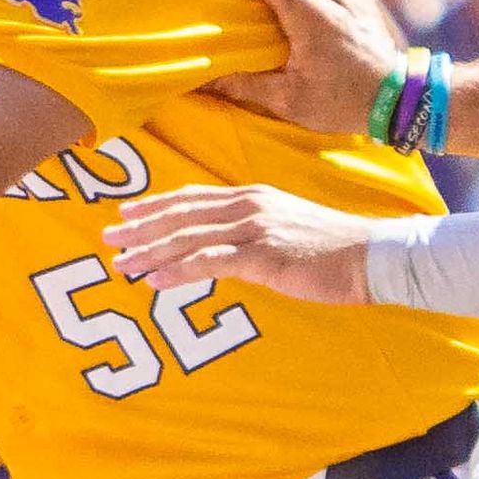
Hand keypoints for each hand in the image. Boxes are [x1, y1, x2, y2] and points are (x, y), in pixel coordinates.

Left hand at [97, 175, 386, 309]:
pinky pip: (208, 262)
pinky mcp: (262, 256)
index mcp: (252, 196)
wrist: (372, 256)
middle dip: (140, 227)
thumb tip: (225, 245)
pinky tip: (153, 282)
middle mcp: (248, 206)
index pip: (193, 198)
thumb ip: (253, 229)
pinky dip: (176, 272)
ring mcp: (254, 229)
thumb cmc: (332, 248)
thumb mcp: (286, 227)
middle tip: (106, 238)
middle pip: (181, 214)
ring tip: (121, 264)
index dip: (156, 205)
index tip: (126, 214)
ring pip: (187, 237)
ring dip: (149, 252)